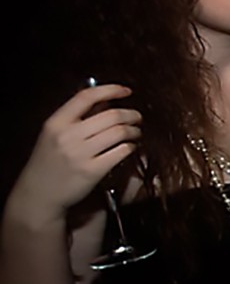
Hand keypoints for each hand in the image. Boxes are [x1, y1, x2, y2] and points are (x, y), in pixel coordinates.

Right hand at [9, 84, 140, 215]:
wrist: (39, 194)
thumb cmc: (48, 162)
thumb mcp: (54, 134)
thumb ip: (77, 116)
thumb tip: (107, 100)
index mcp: (56, 123)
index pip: (86, 97)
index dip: (110, 90)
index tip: (126, 91)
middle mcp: (68, 136)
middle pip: (111, 115)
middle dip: (131, 114)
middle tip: (137, 117)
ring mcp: (80, 154)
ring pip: (120, 132)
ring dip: (134, 131)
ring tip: (135, 132)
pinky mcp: (92, 171)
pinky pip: (121, 152)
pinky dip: (131, 147)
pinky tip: (130, 147)